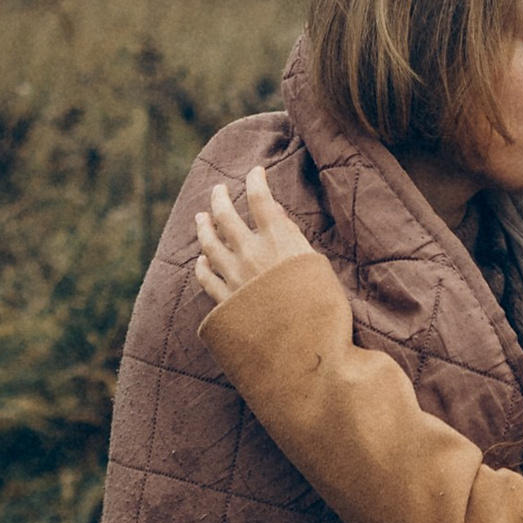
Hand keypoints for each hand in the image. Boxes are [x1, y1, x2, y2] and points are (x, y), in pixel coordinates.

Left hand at [192, 163, 311, 308]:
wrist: (303, 350)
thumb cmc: (322, 308)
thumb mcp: (317, 266)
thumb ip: (294, 238)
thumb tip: (277, 214)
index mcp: (277, 241)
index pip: (260, 199)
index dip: (256, 180)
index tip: (255, 172)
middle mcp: (251, 254)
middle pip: (226, 217)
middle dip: (220, 198)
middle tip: (218, 190)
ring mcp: (234, 279)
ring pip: (210, 245)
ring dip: (204, 228)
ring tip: (200, 218)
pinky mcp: (226, 304)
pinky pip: (207, 280)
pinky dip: (202, 267)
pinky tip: (200, 262)